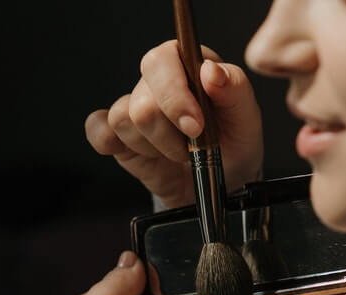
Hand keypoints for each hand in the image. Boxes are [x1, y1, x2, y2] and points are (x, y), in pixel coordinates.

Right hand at [85, 40, 263, 208]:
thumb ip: (235, 90)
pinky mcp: (119, 134)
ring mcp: (135, 106)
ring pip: (124, 121)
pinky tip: (144, 155)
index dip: (174, 95)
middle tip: (192, 150)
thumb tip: (211, 71)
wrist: (220, 183)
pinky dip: (113, 144)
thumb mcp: (247, 120)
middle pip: (141, 99)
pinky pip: (98, 130)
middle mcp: (158, 81)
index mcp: (188, 64)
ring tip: (179, 154)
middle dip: (168, 133)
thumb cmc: (234, 144)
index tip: (196, 126)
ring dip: (156, 147)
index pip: (163, 60)